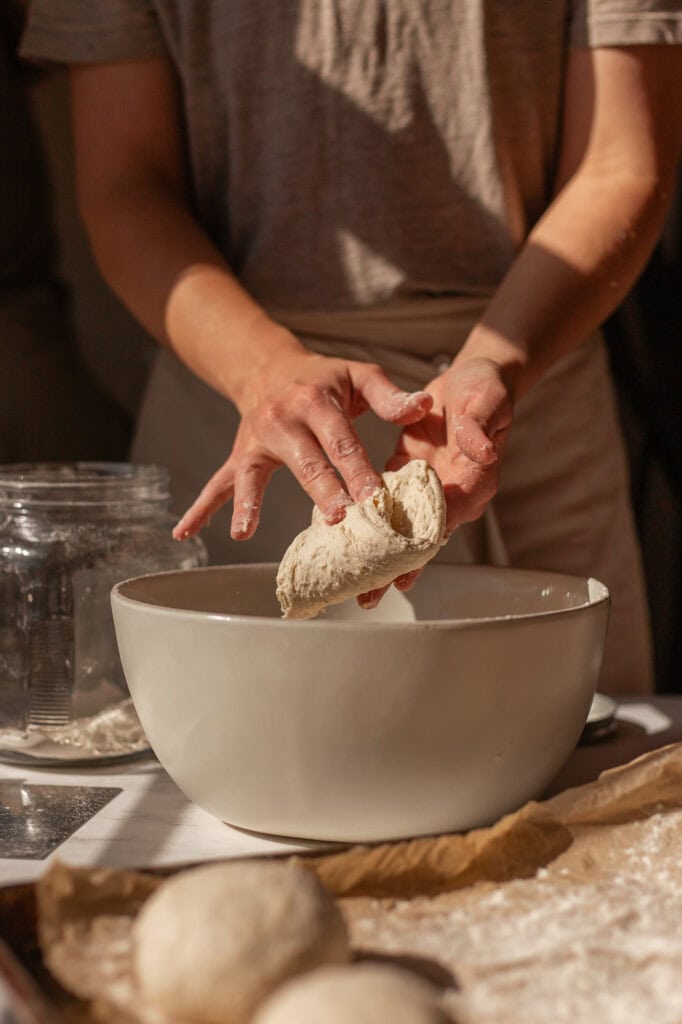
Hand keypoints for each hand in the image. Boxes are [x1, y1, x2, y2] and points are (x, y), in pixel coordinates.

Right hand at [173, 345, 431, 540]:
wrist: (271, 367)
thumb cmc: (326, 379)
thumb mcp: (359, 374)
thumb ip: (390, 396)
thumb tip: (423, 407)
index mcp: (316, 401)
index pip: (341, 439)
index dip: (358, 468)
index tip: (376, 497)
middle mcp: (281, 420)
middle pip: (304, 460)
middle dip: (321, 490)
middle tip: (338, 518)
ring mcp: (255, 441)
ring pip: (253, 474)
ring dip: (251, 503)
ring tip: (245, 532)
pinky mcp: (240, 456)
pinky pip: (219, 484)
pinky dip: (201, 509)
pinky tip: (183, 533)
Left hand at [357, 355, 512, 607]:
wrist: (471, 377)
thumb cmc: (483, 388)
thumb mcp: (486, 401)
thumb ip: (480, 427)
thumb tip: (480, 453)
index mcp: (474, 481)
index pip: (450, 517)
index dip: (424, 543)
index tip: (402, 567)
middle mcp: (451, 493)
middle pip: (424, 539)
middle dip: (398, 568)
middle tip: (370, 596)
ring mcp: (427, 489)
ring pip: (402, 530)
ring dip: (379, 556)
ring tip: (354, 587)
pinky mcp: (406, 477)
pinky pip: (385, 505)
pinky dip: (367, 522)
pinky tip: (342, 540)